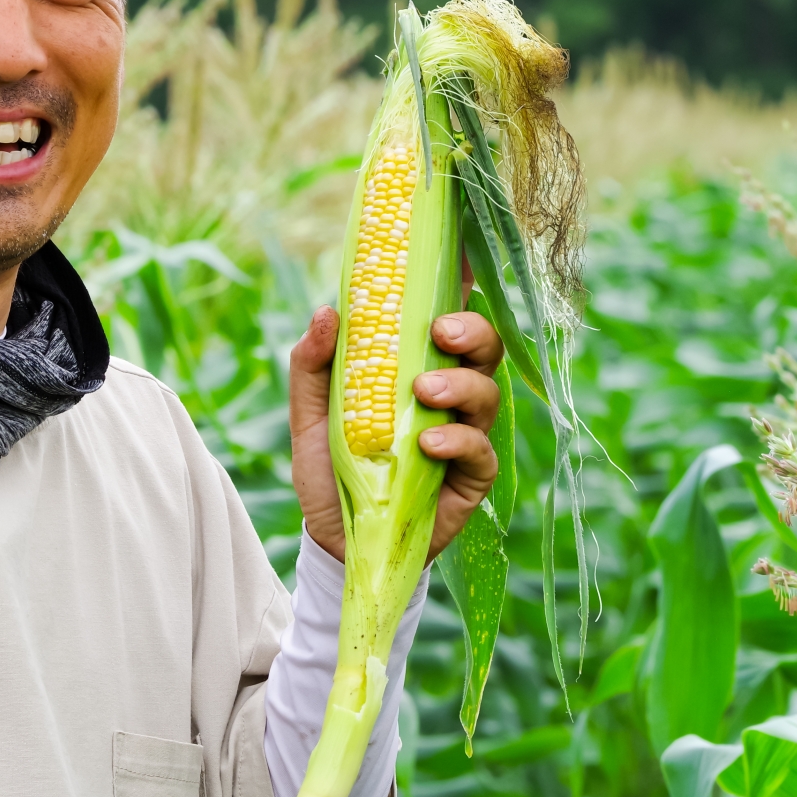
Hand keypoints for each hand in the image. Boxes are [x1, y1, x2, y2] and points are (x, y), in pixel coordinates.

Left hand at [289, 307, 502, 566]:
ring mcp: (464, 436)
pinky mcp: (470, 479)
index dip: (458, 286)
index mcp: (416, 368)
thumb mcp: (308, 414)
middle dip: (471, 330)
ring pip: (487, 394)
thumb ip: (312, 364)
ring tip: (422, 392)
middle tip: (440, 331)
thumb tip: (326, 311)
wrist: (334, 538)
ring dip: (459, 385)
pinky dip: (457, 441)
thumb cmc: (330, 467)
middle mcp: (449, 396)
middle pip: (483, 348)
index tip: (454, 259)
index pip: (447, 319)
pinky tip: (428, 443)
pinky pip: (481, 452)